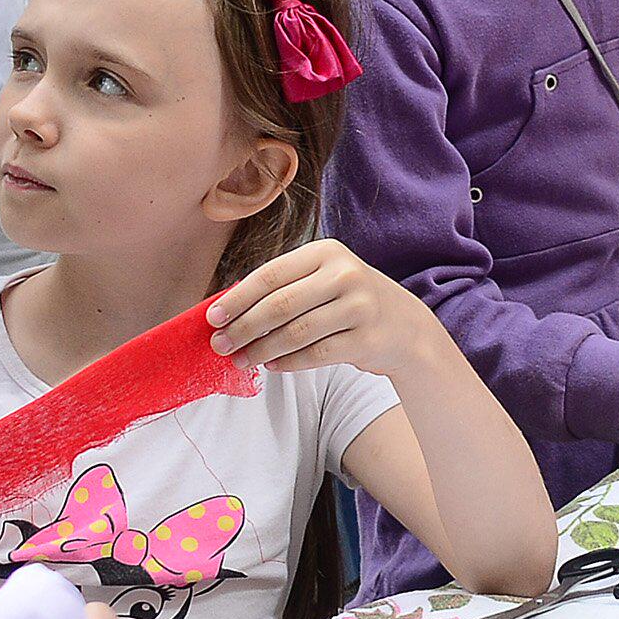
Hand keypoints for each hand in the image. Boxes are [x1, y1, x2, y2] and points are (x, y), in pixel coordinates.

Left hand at [205, 236, 436, 378]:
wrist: (406, 326)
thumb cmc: (350, 301)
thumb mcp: (324, 278)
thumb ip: (285, 287)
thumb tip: (228, 310)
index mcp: (326, 252)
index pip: (270, 275)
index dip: (238, 298)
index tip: (212, 317)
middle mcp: (344, 275)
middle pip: (280, 305)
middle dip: (244, 327)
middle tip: (220, 344)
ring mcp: (359, 307)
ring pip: (296, 333)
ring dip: (261, 350)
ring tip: (240, 360)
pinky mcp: (366, 340)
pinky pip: (316, 355)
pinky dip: (288, 363)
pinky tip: (271, 366)